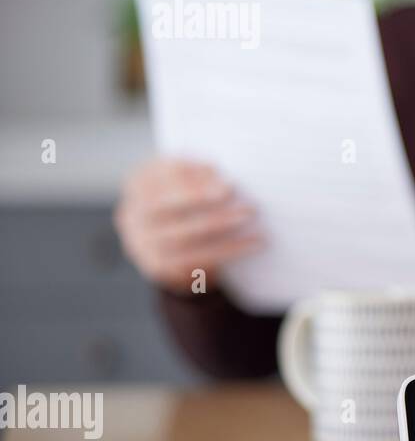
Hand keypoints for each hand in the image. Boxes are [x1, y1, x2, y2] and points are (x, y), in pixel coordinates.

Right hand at [114, 159, 263, 294]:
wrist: (168, 246)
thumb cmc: (187, 203)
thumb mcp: (187, 181)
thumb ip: (199, 174)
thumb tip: (219, 173)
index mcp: (138, 183)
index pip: (160, 175)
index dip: (190, 175)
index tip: (222, 175)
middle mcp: (133, 214)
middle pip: (167, 205)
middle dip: (203, 198)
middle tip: (234, 190)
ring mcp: (142, 243)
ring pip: (185, 234)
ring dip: (222, 223)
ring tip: (249, 213)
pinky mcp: (160, 267)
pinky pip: (199, 259)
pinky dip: (231, 249)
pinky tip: (256, 242)